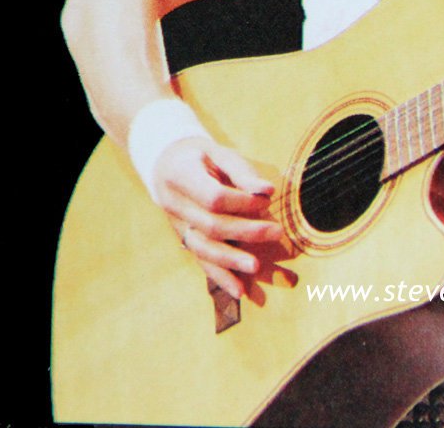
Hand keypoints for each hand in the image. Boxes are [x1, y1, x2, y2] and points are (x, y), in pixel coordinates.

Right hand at [153, 137, 283, 298]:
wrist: (167, 165)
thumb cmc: (201, 157)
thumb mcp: (220, 153)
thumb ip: (242, 172)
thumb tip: (267, 191)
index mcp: (181, 176)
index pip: (213, 197)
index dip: (241, 202)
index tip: (266, 199)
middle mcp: (174, 205)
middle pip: (211, 226)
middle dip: (245, 232)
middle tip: (277, 232)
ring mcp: (177, 226)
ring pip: (203, 249)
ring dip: (231, 261)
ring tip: (256, 268)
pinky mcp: (185, 240)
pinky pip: (201, 261)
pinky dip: (220, 277)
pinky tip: (239, 291)